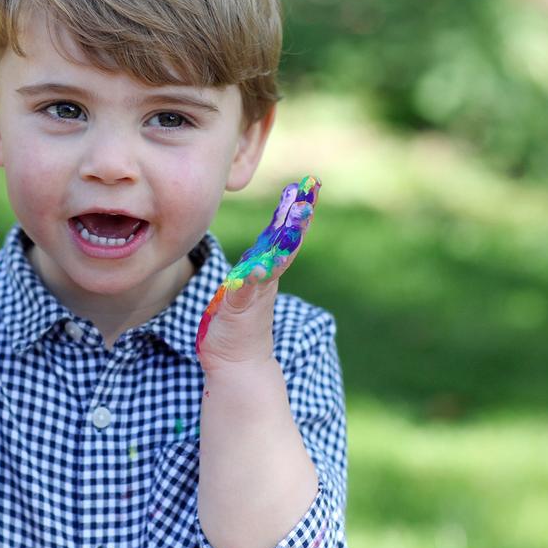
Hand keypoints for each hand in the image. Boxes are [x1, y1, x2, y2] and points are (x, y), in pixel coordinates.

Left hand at [195, 176, 319, 372]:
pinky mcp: (240, 307)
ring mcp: (256, 291)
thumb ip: (253, 265)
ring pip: (274, 260)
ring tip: (296, 217)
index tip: (309, 184)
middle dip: (299, 216)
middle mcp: (266, 276)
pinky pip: (246, 288)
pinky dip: (252, 277)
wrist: (237, 363)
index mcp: (265, 266)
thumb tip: (260, 246)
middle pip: (287, 241)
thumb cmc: (236, 321)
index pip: (282, 232)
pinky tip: (257, 266)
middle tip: (311, 190)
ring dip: (285, 239)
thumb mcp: (243, 285)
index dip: (295, 208)